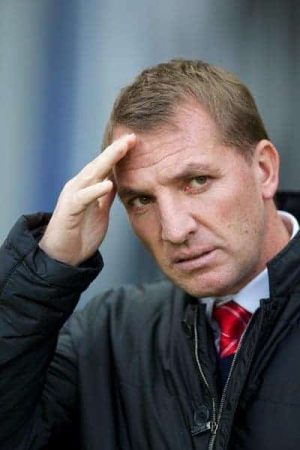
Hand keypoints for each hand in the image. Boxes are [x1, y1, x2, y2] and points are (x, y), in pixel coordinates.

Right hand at [39, 134, 135, 265]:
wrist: (63, 255)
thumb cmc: (80, 232)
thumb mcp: (100, 211)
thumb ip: (106, 196)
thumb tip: (117, 182)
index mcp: (87, 186)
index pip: (105, 166)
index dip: (119, 153)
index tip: (136, 141)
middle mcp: (78, 187)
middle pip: (99, 164)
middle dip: (115, 150)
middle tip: (132, 137)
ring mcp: (72, 197)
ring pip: (91, 174)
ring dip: (107, 161)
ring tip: (122, 149)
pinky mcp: (69, 210)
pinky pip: (83, 198)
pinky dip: (95, 190)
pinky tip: (108, 184)